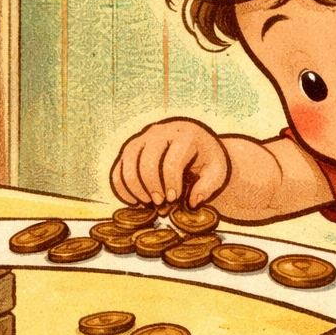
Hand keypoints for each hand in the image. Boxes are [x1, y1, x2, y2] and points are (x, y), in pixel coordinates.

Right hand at [111, 118, 230, 207]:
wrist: (196, 146)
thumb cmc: (207, 159)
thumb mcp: (216, 171)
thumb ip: (208, 186)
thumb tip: (192, 201)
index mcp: (185, 134)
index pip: (172, 161)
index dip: (171, 184)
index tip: (174, 198)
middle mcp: (161, 132)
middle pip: (147, 162)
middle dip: (152, 187)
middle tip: (160, 203)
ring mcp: (143, 138)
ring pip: (129, 162)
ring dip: (135, 187)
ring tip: (147, 202)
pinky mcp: (132, 148)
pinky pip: (119, 167)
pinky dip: (121, 186)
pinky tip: (133, 201)